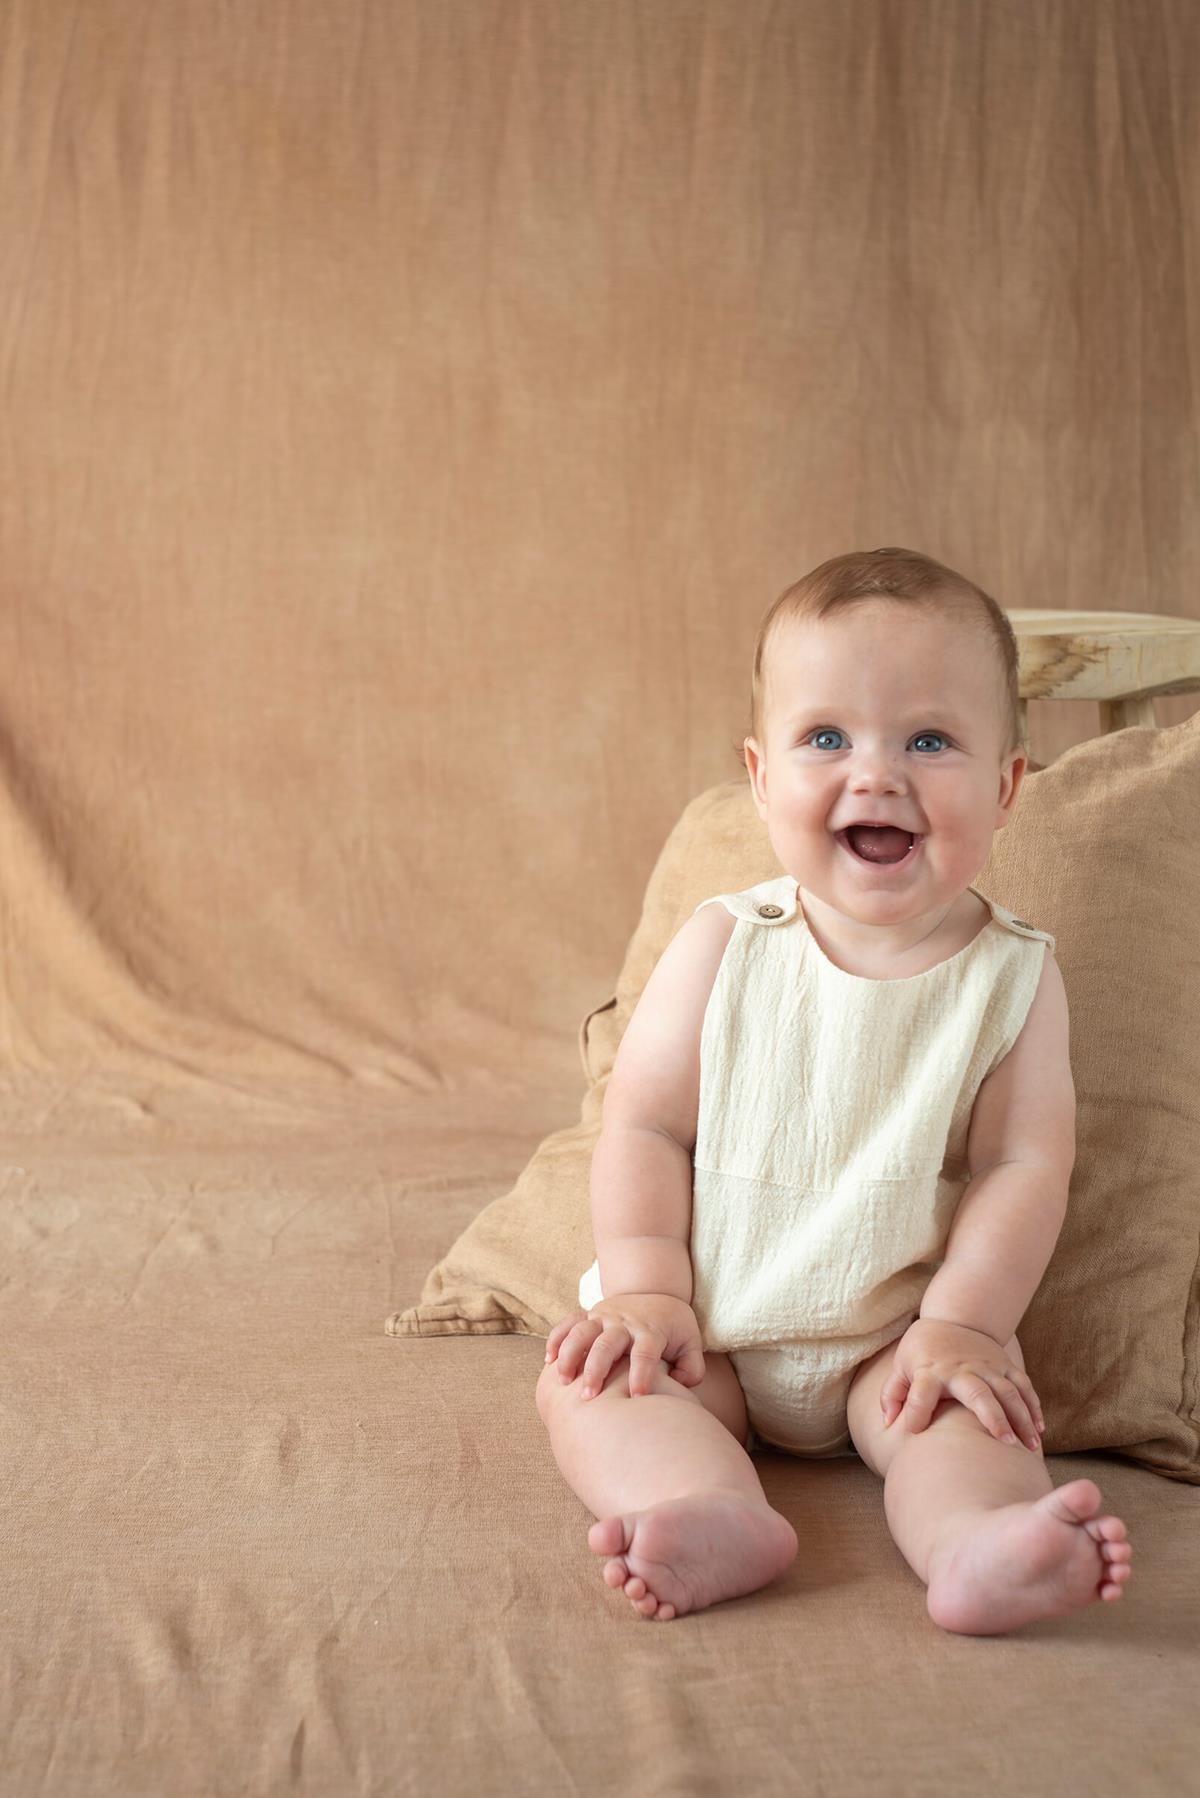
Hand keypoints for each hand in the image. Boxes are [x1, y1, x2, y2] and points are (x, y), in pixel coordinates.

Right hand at [543, 1295, 705, 1399]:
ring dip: (571, 1355)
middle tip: (588, 1397)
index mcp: (651, 1331)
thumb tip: (677, 1387)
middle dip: (596, 1369)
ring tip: (563, 1382)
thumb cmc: (674, 1327)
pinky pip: (568, 1322)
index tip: (637, 1398)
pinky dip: (557, 1338)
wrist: (656, 1291)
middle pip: (608, 1344)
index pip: (646, 1353)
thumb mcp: (691, 1343)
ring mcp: (604, 1317)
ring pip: (583, 1332)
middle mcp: (625, 1323)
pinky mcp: (590, 1314)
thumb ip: (691, 1369)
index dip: (642, 1375)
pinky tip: (549, 1360)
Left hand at [879, 1318, 1045, 1449]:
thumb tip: (888, 1423)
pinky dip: (1033, 1406)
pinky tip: (1039, 1429)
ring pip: (1008, 1392)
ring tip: (1030, 1446)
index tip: (913, 1432)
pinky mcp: (1004, 1364)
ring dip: (1021, 1417)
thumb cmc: (923, 1348)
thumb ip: (892, 1394)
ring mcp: (987, 1366)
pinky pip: (1023, 1385)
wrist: (954, 1314)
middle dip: (993, 1417)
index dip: (914, 1412)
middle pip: (977, 1392)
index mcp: (930, 1370)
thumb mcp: (901, 1365)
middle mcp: (960, 1369)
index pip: (919, 1393)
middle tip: (1006, 1443)